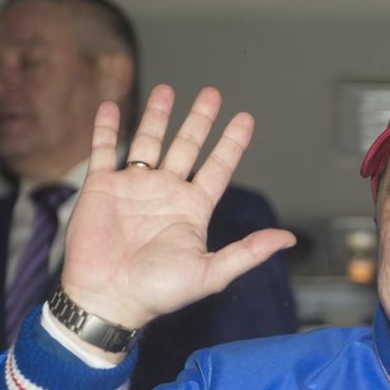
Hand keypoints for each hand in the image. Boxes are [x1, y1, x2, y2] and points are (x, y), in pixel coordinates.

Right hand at [60, 85, 295, 336]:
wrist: (107, 299)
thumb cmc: (157, 292)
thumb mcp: (211, 272)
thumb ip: (248, 252)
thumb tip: (288, 239)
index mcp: (192, 209)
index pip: (218, 167)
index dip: (232, 143)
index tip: (245, 118)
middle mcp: (165, 193)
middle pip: (187, 146)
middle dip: (199, 120)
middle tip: (212, 93)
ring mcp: (133, 187)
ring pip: (148, 142)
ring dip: (158, 116)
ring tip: (168, 90)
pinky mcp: (101, 188)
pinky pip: (103, 150)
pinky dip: (106, 127)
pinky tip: (110, 105)